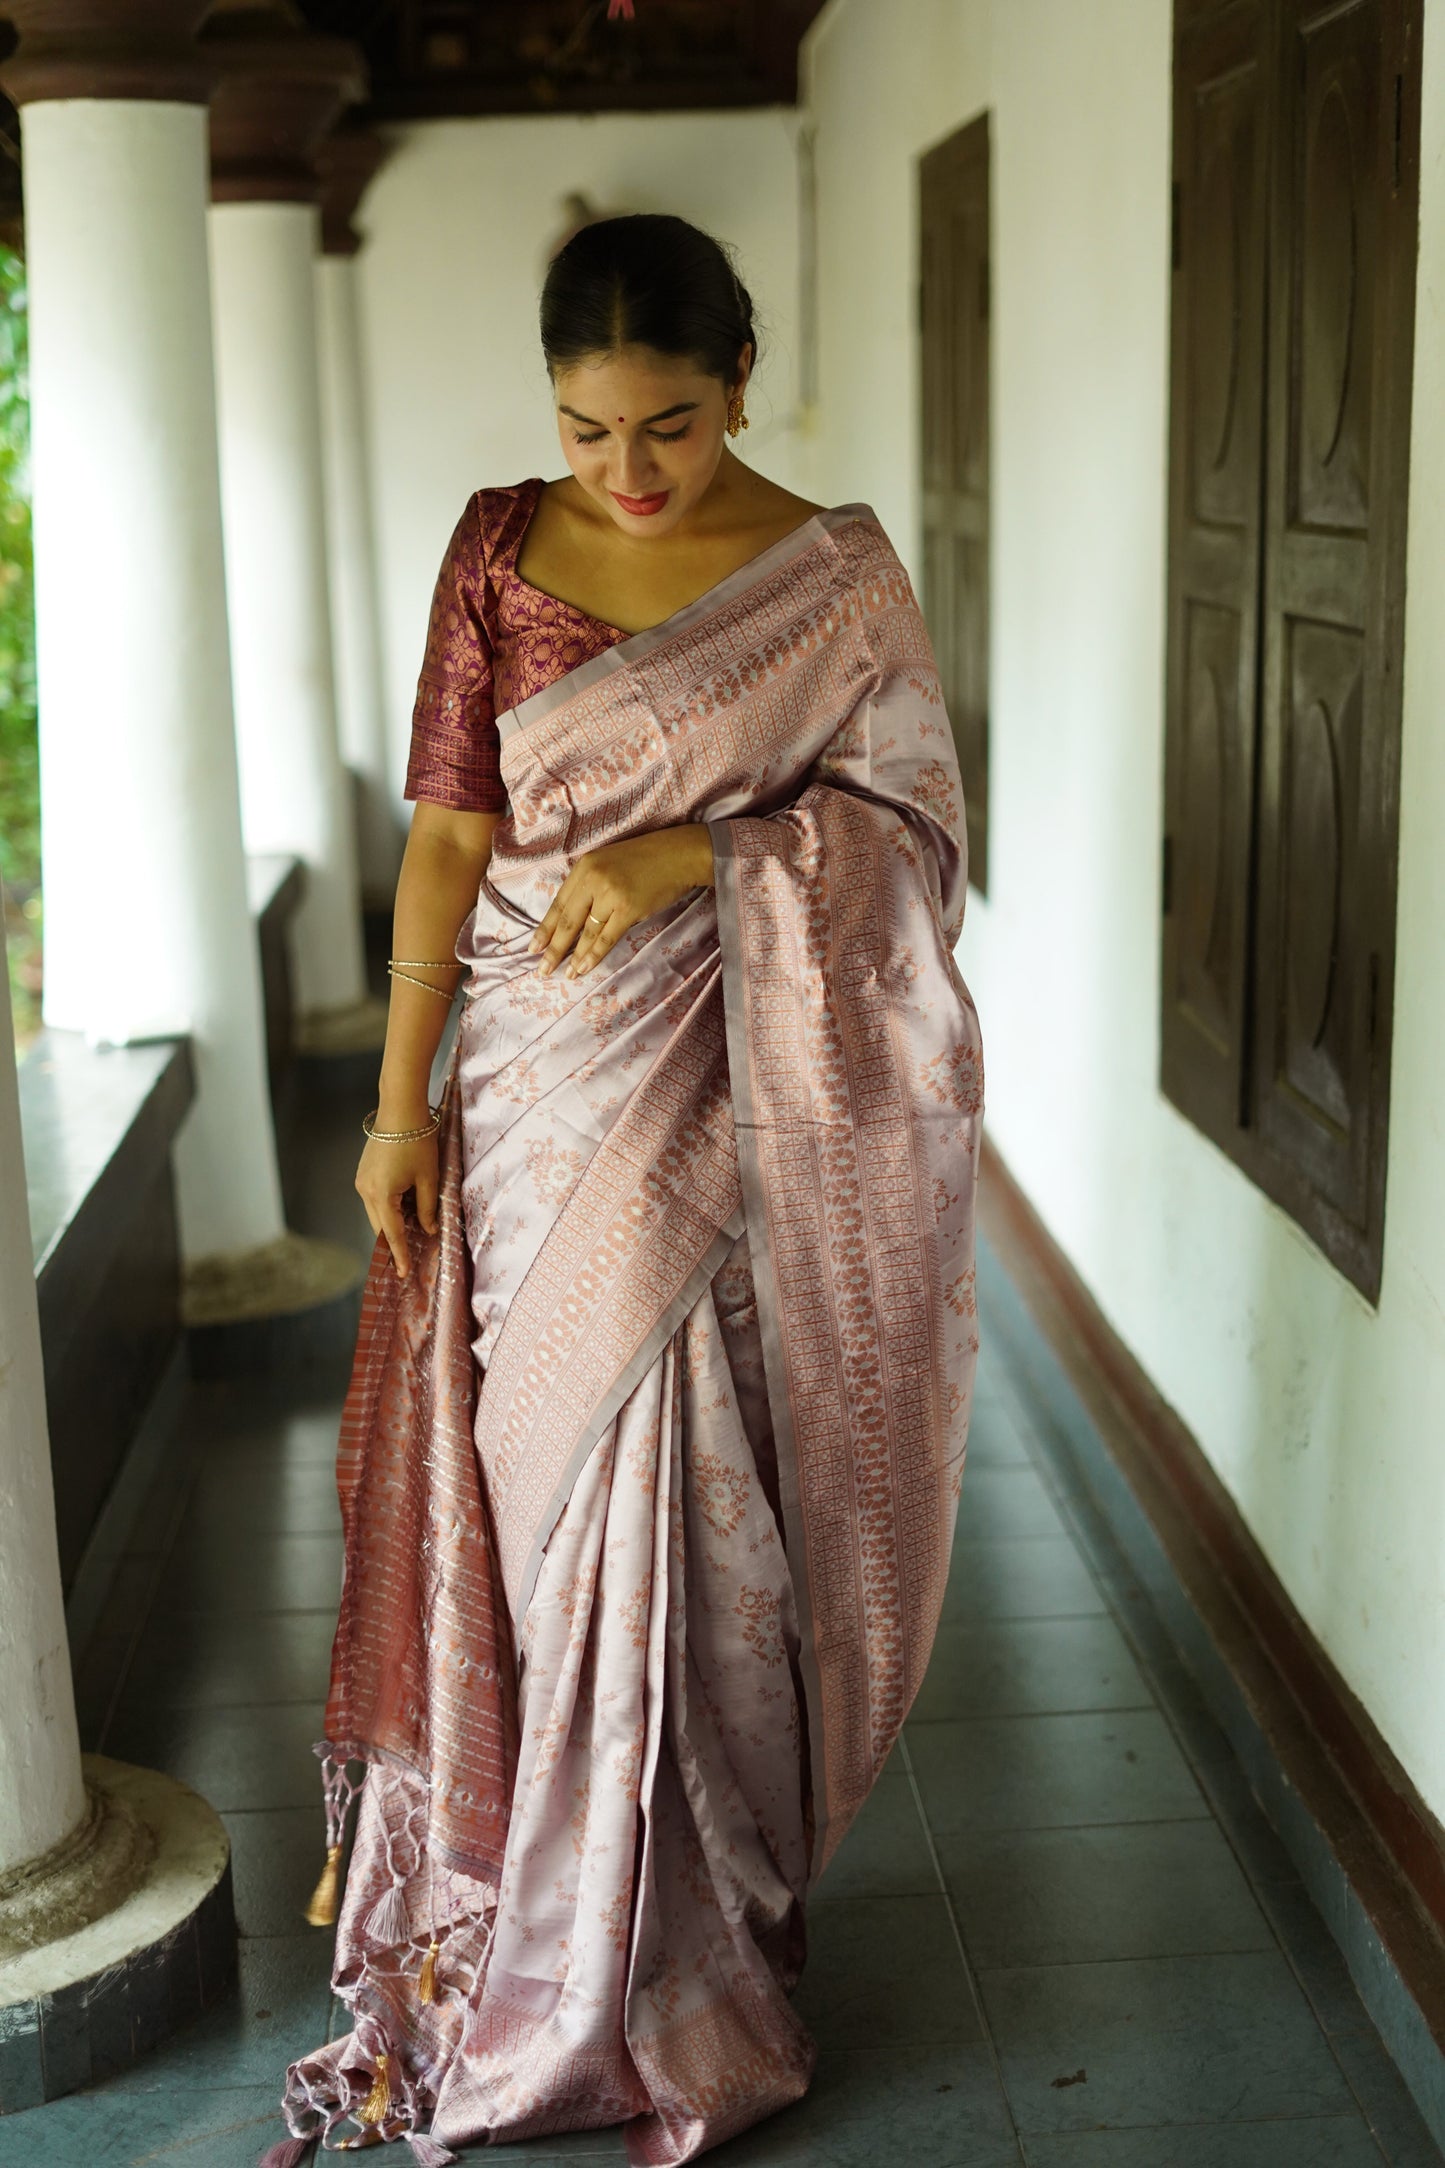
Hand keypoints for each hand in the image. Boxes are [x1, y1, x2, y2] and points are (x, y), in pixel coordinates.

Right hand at [355, 1128, 438, 1277]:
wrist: (400, 1110)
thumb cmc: (418, 1142)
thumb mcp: (428, 1178)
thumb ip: (427, 1208)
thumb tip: (429, 1230)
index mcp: (382, 1195)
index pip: (392, 1234)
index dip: (400, 1254)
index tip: (403, 1273)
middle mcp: (365, 1191)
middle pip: (380, 1226)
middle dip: (394, 1242)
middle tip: (409, 1257)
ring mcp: (361, 1182)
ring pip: (376, 1214)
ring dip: (391, 1223)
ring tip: (410, 1232)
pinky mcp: (362, 1173)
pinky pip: (374, 1200)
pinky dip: (387, 1208)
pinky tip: (402, 1209)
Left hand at [529, 825, 714, 979]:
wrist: (679, 855)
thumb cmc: (645, 860)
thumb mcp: (608, 863)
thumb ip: (590, 886)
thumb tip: (574, 919)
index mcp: (584, 867)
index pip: (559, 903)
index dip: (545, 928)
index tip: (534, 947)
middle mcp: (593, 879)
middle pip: (567, 920)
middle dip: (553, 948)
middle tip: (542, 969)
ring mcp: (610, 894)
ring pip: (585, 932)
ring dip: (573, 956)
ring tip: (564, 974)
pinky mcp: (628, 909)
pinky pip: (606, 938)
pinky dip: (594, 955)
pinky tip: (584, 967)